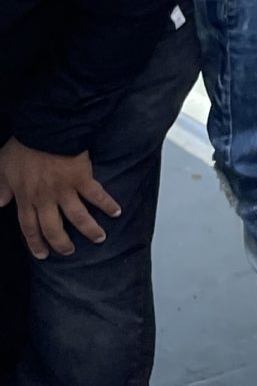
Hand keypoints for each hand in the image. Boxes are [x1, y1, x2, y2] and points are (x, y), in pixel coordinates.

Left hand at [0, 139, 120, 257]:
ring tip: (99, 238)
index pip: (29, 228)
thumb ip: (0, 188)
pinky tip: (116, 212)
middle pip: (54, 229)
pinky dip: (107, 205)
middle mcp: (46, 200)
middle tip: (69, 251)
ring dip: (89, 230)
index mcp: (26, 198)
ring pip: (78, 218)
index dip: (35, 243)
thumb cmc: (23, 147)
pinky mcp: (82, 179)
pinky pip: (97, 196)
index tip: (42, 254)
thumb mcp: (2, 168)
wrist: (44, 131)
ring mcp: (65, 191)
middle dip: (62, 244)